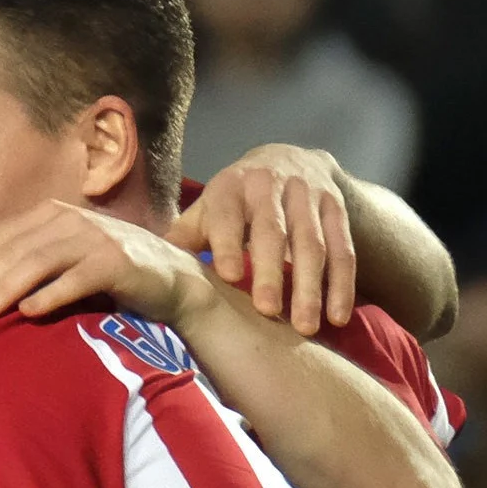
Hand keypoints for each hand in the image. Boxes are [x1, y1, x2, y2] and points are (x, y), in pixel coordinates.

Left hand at [0, 199, 212, 327]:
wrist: (172, 282)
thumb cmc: (107, 276)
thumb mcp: (62, 261)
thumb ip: (26, 265)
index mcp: (50, 214)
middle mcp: (70, 220)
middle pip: (11, 251)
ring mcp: (95, 238)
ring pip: (37, 262)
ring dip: (3, 290)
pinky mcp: (117, 262)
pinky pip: (76, 278)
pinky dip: (50, 295)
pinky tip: (28, 313)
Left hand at [180, 145, 358, 334]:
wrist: (290, 160)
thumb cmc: (235, 200)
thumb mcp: (208, 209)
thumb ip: (184, 238)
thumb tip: (143, 269)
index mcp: (231, 187)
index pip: (228, 215)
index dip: (229, 242)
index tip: (229, 275)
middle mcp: (271, 186)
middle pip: (274, 231)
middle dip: (271, 270)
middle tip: (268, 311)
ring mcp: (308, 196)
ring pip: (313, 243)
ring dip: (311, 286)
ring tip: (306, 327)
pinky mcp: (336, 209)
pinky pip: (343, 250)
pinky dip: (341, 285)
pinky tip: (337, 317)